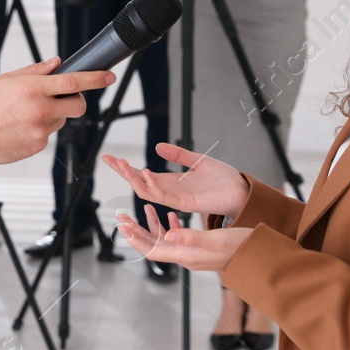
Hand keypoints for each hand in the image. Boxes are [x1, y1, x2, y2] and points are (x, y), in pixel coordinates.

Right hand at [0, 56, 114, 165]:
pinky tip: (20, 128)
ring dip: (52, 116)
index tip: (108, 76)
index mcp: (34, 89)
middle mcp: (41, 109)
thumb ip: (35, 71)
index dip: (96, 79)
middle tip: (62, 99)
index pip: (74, 82)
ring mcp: (41, 130)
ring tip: (26, 115)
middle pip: (79, 106)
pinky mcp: (38, 145)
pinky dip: (39, 130)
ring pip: (62, 121)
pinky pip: (48, 135)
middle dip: (76, 102)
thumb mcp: (7, 80)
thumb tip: (56, 63)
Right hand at [101, 143, 247, 217]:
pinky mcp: (187, 203)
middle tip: (109, 160)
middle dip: (123, 173)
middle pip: (139, 184)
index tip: (108, 158)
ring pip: (148, 192)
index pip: (141, 175)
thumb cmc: (222, 179)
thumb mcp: (197, 161)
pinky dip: (154, 185)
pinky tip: (147, 173)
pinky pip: (166, 196)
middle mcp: (170, 191)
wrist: (241, 190)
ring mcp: (177, 199)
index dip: (125, 168)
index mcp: (170, 182)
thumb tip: (158, 146)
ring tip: (122, 165)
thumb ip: (178, 154)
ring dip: (133, 179)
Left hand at [113, 207, 252, 272]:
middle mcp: (186, 256)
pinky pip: (178, 237)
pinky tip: (168, 214)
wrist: (259, 257)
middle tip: (122, 217)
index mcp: (187, 255)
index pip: (153, 250)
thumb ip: (192, 237)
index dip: (136, 240)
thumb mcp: (217, 239)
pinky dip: (170, 224)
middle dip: (136, 231)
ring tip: (144, 208)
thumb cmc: (242, 248)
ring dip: (151, 225)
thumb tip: (168, 234)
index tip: (123, 228)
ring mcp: (192, 252)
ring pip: (165, 239)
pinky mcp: (199, 247)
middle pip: (153, 245)